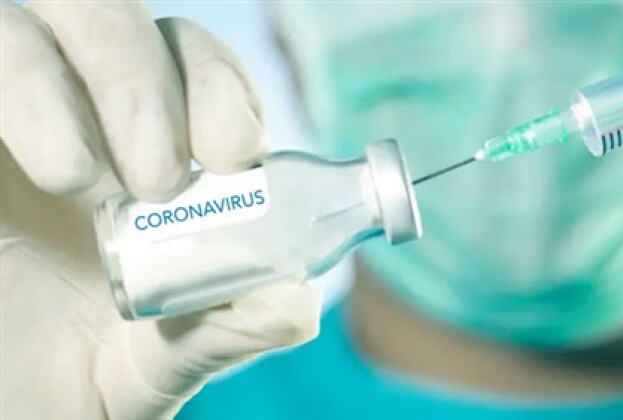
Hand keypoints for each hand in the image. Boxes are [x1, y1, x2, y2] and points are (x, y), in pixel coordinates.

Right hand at [1, 1, 320, 417]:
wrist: (0, 402)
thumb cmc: (73, 373)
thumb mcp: (161, 364)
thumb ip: (227, 331)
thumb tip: (296, 305)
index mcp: (150, 155)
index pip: (198, 67)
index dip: (221, 86)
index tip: (233, 151)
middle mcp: (82, 115)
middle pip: (123, 19)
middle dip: (150, 81)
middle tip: (159, 175)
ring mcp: (14, 111)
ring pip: (44, 17)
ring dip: (82, 85)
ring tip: (89, 184)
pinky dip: (19, 91)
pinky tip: (58, 168)